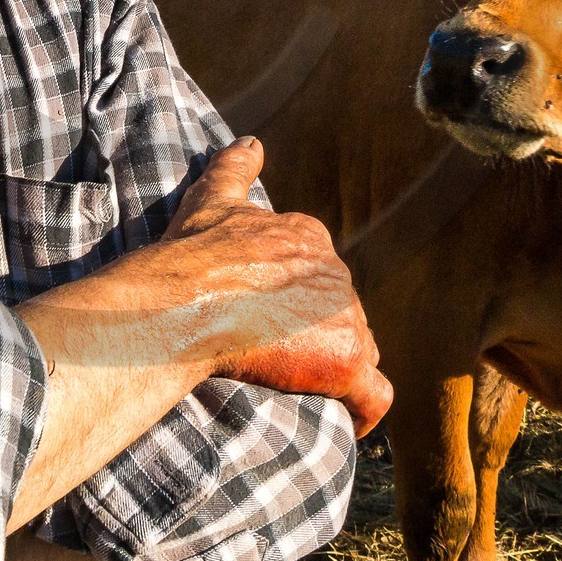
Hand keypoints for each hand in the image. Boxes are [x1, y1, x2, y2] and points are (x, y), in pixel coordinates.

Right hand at [161, 137, 392, 436]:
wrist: (187, 301)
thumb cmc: (193, 253)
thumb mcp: (212, 198)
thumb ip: (235, 167)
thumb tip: (252, 140)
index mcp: (309, 237)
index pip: (320, 274)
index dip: (297, 300)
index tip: (269, 318)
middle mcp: (338, 273)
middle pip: (341, 314)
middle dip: (316, 336)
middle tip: (275, 359)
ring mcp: (347, 318)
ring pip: (359, 350)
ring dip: (335, 369)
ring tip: (298, 390)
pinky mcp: (347, 362)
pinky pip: (374, 395)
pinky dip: (364, 410)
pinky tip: (345, 420)